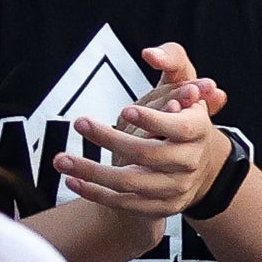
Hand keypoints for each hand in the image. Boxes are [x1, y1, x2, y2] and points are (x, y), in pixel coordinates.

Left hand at [53, 42, 232, 223]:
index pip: (181, 128)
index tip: (125, 111)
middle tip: (79, 122)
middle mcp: (191, 162)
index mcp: (199, 130)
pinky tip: (73, 181)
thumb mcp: (184, 84)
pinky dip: (96, 194)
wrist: (200, 165)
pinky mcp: (162, 208)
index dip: (154, 121)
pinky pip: (125, 204)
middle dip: (110, 139)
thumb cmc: (182, 115)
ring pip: (131, 183)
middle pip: (149, 154)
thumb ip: (173, 61)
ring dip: (92, 172)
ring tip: (61, 160)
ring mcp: (177, 188)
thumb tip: (152, 53)